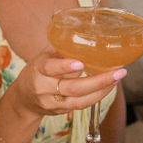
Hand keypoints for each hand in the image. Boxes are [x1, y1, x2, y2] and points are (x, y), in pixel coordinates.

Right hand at [12, 49, 126, 117]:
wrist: (24, 98)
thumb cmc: (38, 70)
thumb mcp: (44, 55)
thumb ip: (62, 48)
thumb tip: (88, 30)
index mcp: (39, 69)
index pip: (50, 67)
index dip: (64, 66)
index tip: (80, 63)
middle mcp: (44, 88)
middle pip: (72, 88)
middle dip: (98, 81)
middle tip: (118, 71)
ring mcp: (52, 102)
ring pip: (80, 100)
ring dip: (102, 89)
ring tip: (118, 77)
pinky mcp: (61, 112)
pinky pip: (82, 105)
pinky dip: (98, 96)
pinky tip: (109, 86)